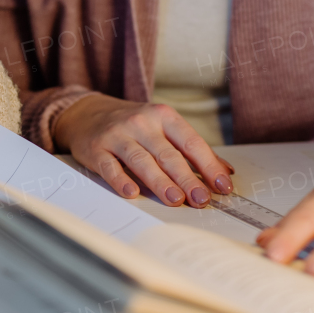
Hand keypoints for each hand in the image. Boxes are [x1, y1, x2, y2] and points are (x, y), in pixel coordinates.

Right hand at [54, 93, 234, 207]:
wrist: (87, 113)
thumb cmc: (132, 125)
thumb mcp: (163, 127)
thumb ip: (192, 149)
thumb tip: (225, 171)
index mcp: (163, 116)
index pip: (191, 142)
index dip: (208, 165)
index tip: (221, 185)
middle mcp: (141, 123)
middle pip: (168, 154)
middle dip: (187, 178)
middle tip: (200, 198)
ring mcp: (118, 135)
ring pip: (142, 160)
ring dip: (159, 182)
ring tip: (175, 199)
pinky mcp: (97, 149)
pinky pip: (110, 167)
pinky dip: (121, 180)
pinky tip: (132, 193)